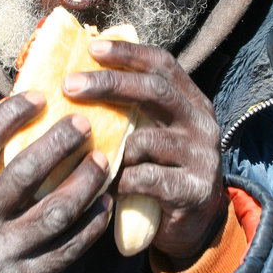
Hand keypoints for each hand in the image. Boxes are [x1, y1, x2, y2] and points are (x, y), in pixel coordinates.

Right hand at [0, 91, 112, 272]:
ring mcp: (0, 256)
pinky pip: (67, 248)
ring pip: (54, 212)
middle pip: (23, 174)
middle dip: (58, 144)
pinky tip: (105, 204)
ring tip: (103, 160)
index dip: (11, 116)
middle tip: (84, 123)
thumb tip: (14, 120)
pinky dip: (91, 224)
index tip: (39, 96)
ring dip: (85, 182)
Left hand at [63, 40, 227, 266]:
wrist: (194, 225)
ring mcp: (202, 156)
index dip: (128, 53)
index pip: (162, 65)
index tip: (92, 48)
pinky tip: (111, 189)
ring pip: (146, 140)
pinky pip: (146, 178)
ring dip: (114, 150)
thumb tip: (75, 81)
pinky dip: (122, 182)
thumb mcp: (152, 134)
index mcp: (191, 101)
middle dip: (109, 84)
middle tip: (69, 85)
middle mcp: (201, 122)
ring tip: (93, 160)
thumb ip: (131, 111)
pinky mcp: (194, 189)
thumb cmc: (159, 172)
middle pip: (155, 90)